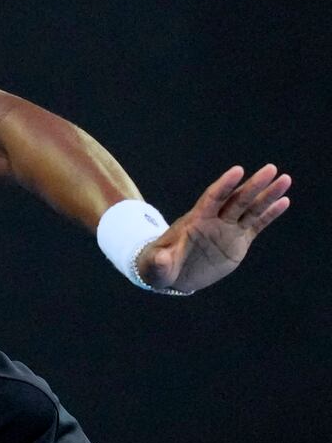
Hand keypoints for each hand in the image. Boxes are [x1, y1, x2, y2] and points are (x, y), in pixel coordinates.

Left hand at [141, 165, 290, 292]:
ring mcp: (228, 230)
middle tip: (271, 168)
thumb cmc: (159, 266)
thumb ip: (159, 261)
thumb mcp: (156, 265)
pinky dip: (270, 214)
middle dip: (254, 185)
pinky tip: (284, 201)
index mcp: (195, 221)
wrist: (173, 274)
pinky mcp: (238, 241)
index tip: (238, 170)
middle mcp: (215, 221)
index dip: (225, 185)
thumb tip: (159, 260)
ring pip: (251, 209)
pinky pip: (257, 225)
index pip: (212, 198)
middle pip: (237, 199)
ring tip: (285, 179)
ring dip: (268, 195)